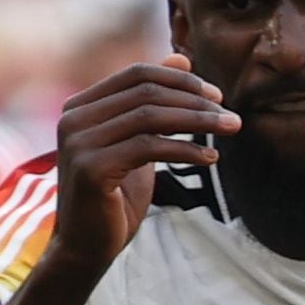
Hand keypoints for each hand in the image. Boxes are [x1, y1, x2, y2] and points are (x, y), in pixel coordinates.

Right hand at [45, 57, 235, 275]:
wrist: (87, 248)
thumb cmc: (115, 198)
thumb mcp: (139, 143)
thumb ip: (155, 105)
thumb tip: (182, 57)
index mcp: (81, 106)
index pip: (136, 74)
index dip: (180, 80)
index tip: (216, 95)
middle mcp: (73, 117)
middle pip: (146, 91)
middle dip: (195, 101)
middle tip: (231, 116)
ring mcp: (79, 141)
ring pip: (150, 116)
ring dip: (198, 121)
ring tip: (230, 130)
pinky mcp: (91, 167)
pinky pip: (149, 147)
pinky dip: (185, 149)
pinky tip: (210, 157)